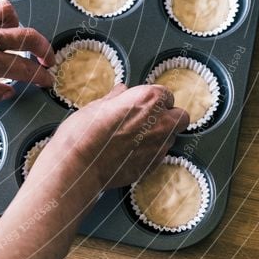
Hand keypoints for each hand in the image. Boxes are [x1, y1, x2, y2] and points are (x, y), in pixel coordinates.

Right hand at [30, 84, 189, 190]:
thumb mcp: (96, 106)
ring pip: (170, 138)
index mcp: (148, 100)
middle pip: (180, 117)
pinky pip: (159, 155)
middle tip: (146, 120)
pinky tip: (129, 153)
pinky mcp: (153, 166)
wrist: (78, 166)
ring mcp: (159, 147)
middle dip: (168, 117)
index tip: (141, 103)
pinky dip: (149, 153)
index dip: (153, 99)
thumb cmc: (83, 132)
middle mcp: (161, 122)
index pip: (166, 95)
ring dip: (159, 136)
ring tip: (134, 139)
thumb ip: (115, 99)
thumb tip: (121, 92)